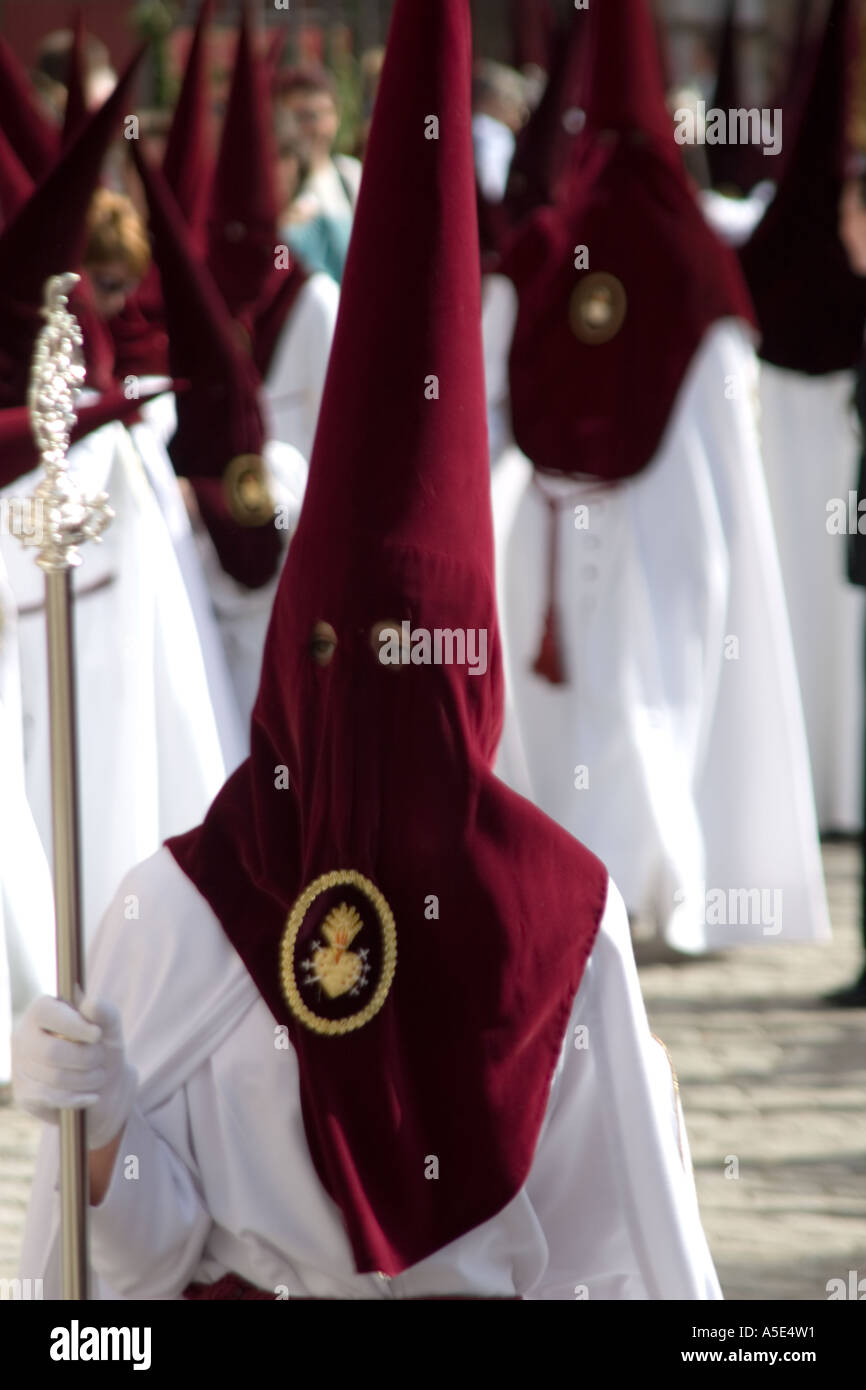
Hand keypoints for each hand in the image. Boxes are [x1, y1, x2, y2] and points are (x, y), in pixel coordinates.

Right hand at [11, 993, 137, 1150]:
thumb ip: (105, 1013)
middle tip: (101, 1059)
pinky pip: (51, 1098)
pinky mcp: (24, 1094)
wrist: (104, 1086)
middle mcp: (24, 1036)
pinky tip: (93, 1096)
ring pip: (54, 1077)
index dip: (75, 1025)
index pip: (46, 1013)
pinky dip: (79, 1097)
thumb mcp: (110, 1028)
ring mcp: (20, 1066)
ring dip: (87, 1079)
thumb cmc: (103, 1047)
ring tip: (99, 1076)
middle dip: (86, 1058)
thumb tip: (91, 1004)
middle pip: (51, 1052)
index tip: (98, 1035)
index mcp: (42, 1011)